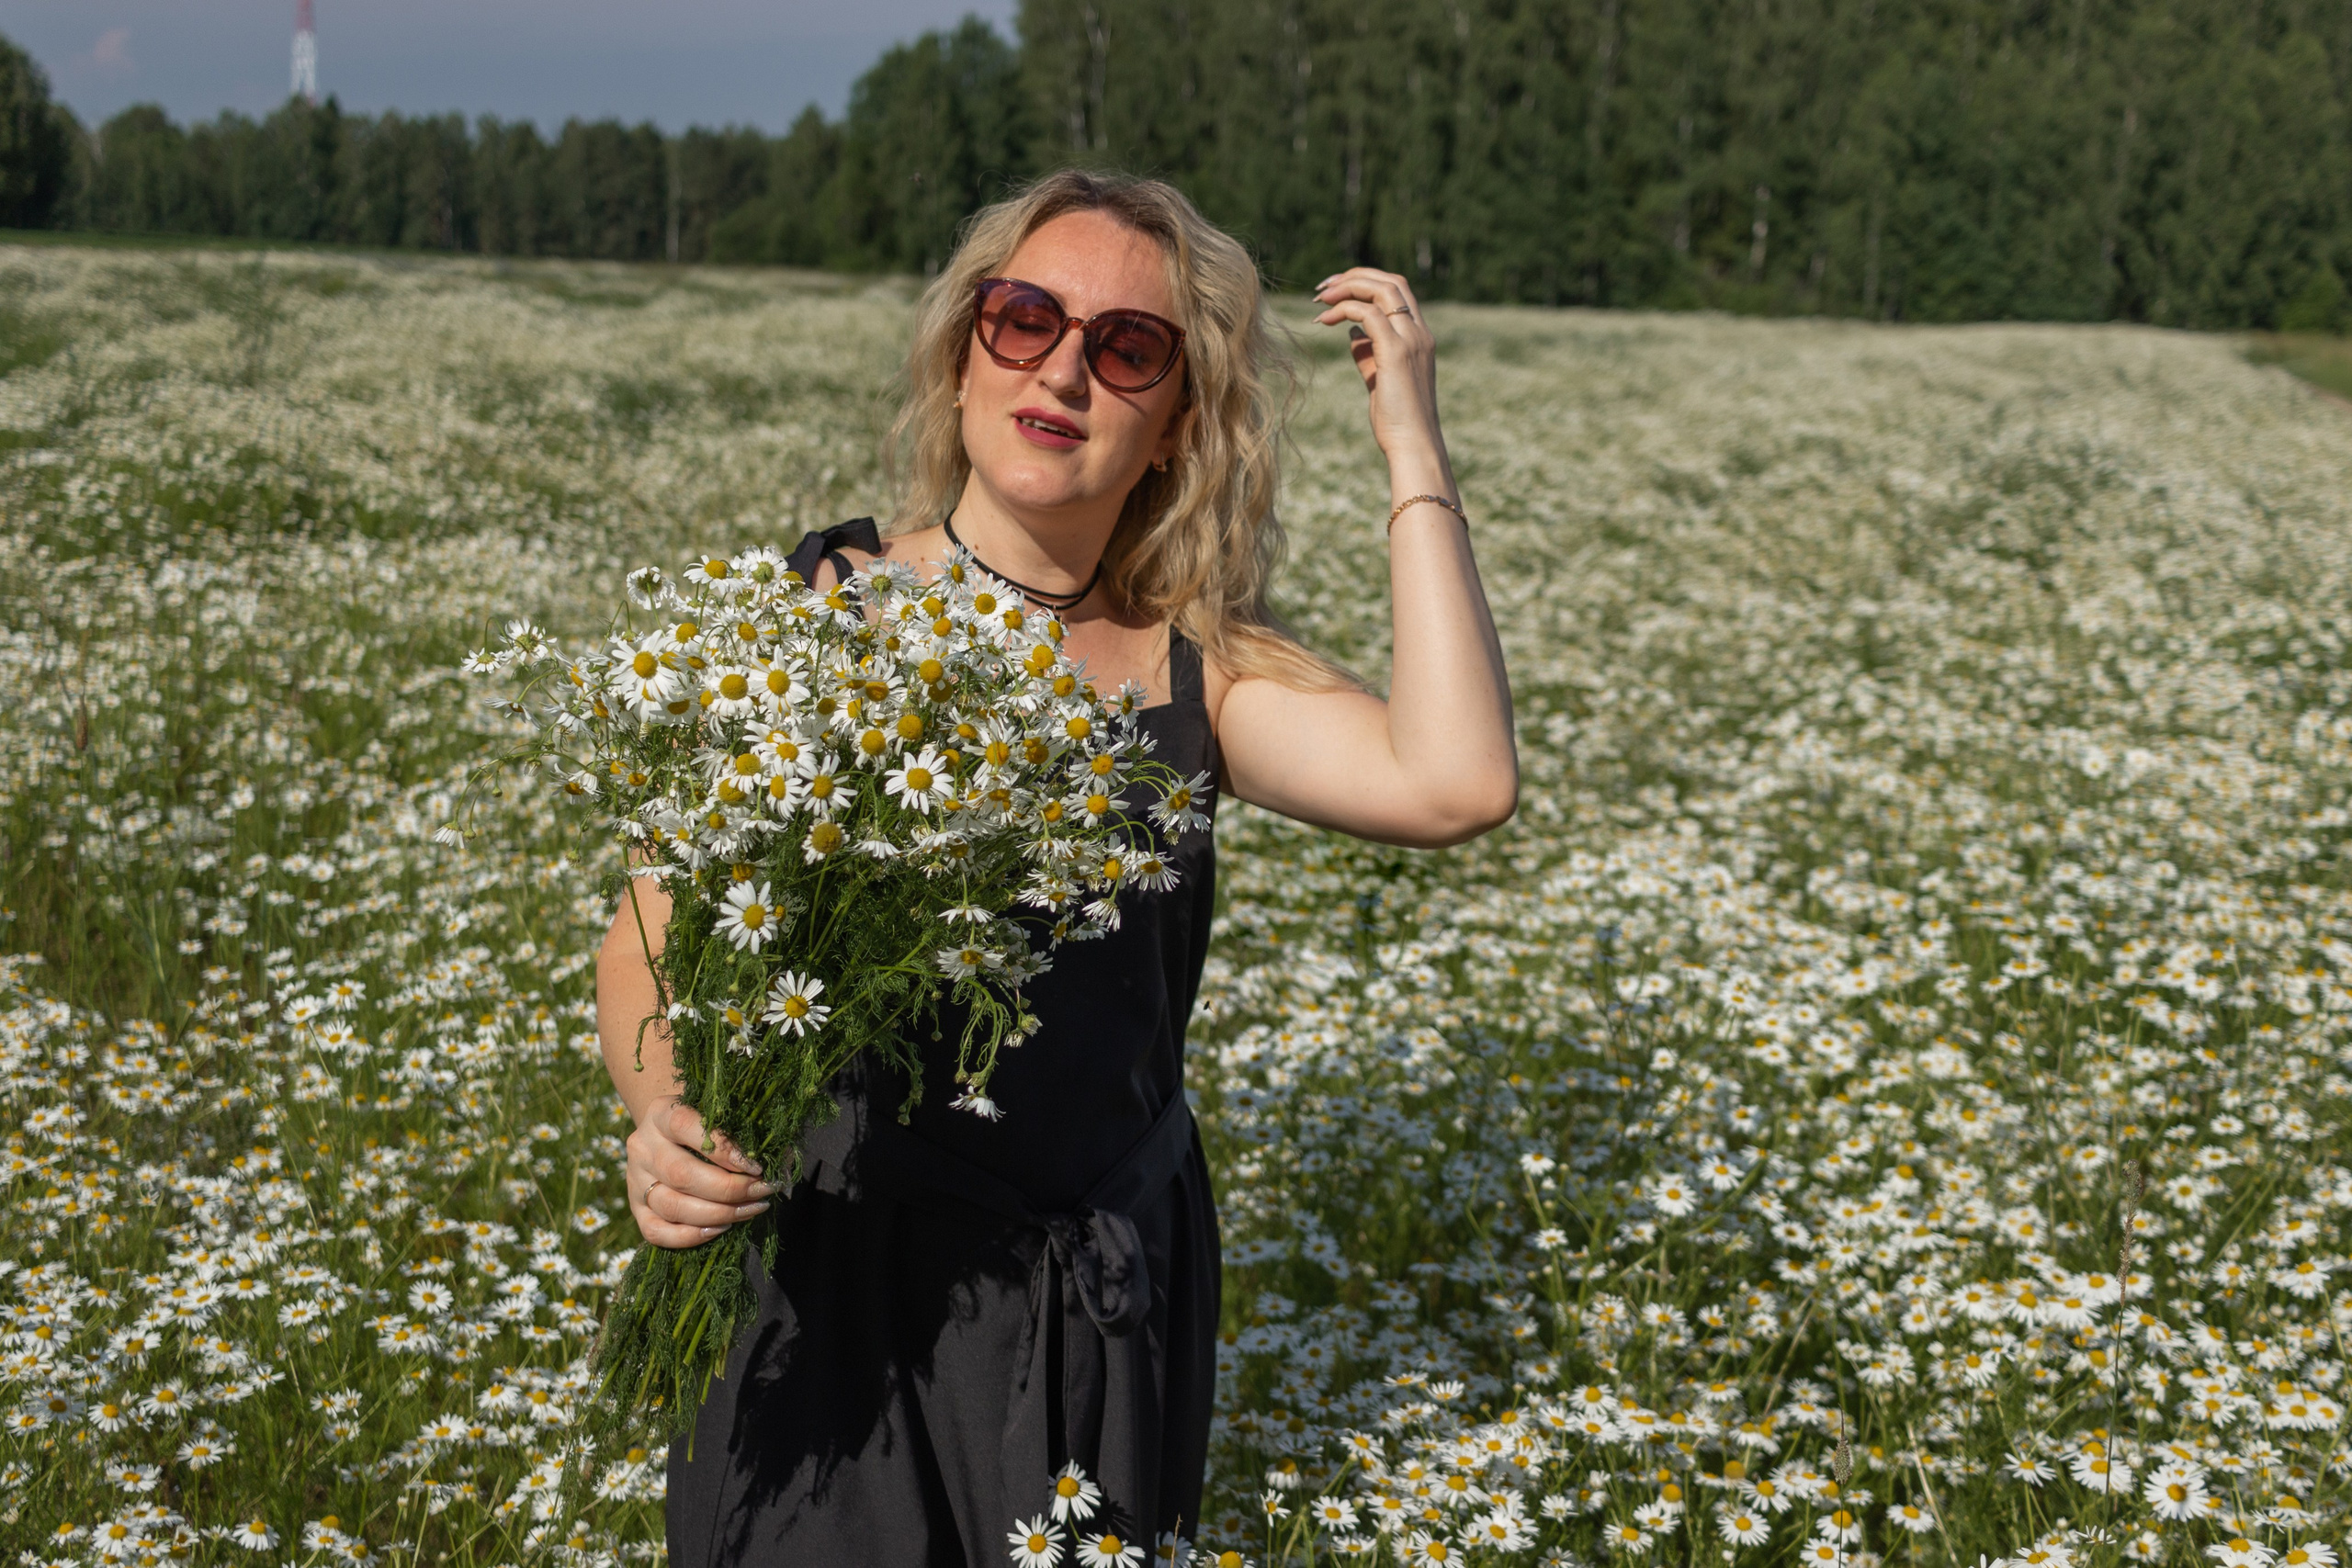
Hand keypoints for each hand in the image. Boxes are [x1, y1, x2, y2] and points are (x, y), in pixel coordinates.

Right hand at [624, 1095, 776, 1248]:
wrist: (669, 1134)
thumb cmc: (708, 1124)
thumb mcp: (724, 1117)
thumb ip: (750, 1133)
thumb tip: (783, 1164)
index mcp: (661, 1113)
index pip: (686, 1125)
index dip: (724, 1149)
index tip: (757, 1165)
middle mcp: (642, 1145)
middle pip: (682, 1174)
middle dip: (729, 1189)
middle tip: (762, 1192)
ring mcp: (634, 1179)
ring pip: (671, 1205)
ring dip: (717, 1214)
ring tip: (750, 1210)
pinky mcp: (635, 1208)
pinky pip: (656, 1232)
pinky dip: (690, 1236)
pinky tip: (721, 1228)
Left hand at [1312, 267, 1447, 465]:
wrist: (1413, 444)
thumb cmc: (1397, 420)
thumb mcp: (1380, 379)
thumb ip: (1368, 353)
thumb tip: (1351, 333)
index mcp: (1419, 337)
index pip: (1398, 291)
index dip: (1366, 282)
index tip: (1336, 291)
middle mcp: (1419, 333)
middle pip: (1391, 281)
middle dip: (1355, 276)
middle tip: (1323, 288)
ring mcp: (1410, 340)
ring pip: (1381, 289)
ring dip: (1347, 287)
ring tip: (1320, 300)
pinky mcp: (1396, 352)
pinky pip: (1368, 314)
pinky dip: (1343, 309)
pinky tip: (1324, 320)